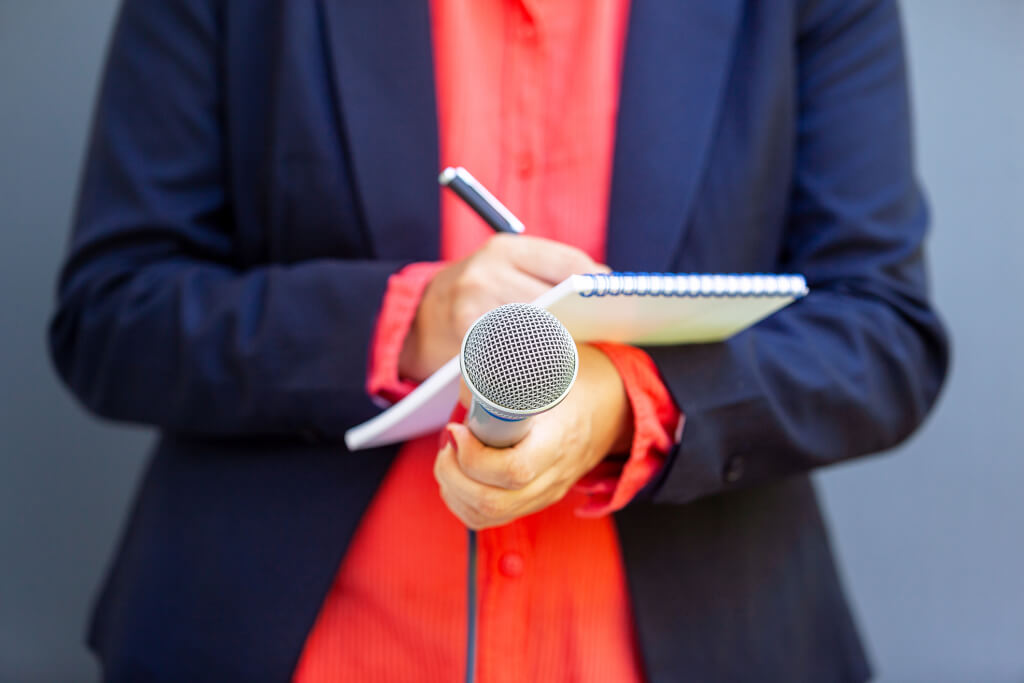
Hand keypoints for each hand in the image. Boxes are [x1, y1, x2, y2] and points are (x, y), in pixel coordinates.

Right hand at [398, 234, 606, 380]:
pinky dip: (533, 365)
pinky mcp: (465, 345)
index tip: (614, 296)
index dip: (596, 283)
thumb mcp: (504, 266)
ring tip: (578, 352)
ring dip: (561, 345)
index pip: (568, 264)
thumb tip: (603, 283)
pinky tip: (547, 371)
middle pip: (556, 301)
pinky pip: (513, 359)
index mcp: (504, 249)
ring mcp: (473, 310)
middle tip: (602, 330)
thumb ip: (548, 271)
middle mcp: (487, 275)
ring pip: (537, 333)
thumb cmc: (474, 292)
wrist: (416, 321)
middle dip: (581, 318)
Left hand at [434, 344, 632, 529]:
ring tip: (449, 457)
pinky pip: (490, 518)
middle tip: (449, 443)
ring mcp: (545, 492)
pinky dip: (462, 502)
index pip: (514, 470)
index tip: (458, 429)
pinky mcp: (535, 499)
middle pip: (494, 502)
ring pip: (488, 515)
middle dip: (454, 476)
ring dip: (454, 489)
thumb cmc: (580, 382)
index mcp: (560, 439)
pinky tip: (456, 476)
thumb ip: (508, 373)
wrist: (615, 408)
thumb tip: (467, 391)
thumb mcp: (551, 366)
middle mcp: (554, 475)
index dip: (475, 457)